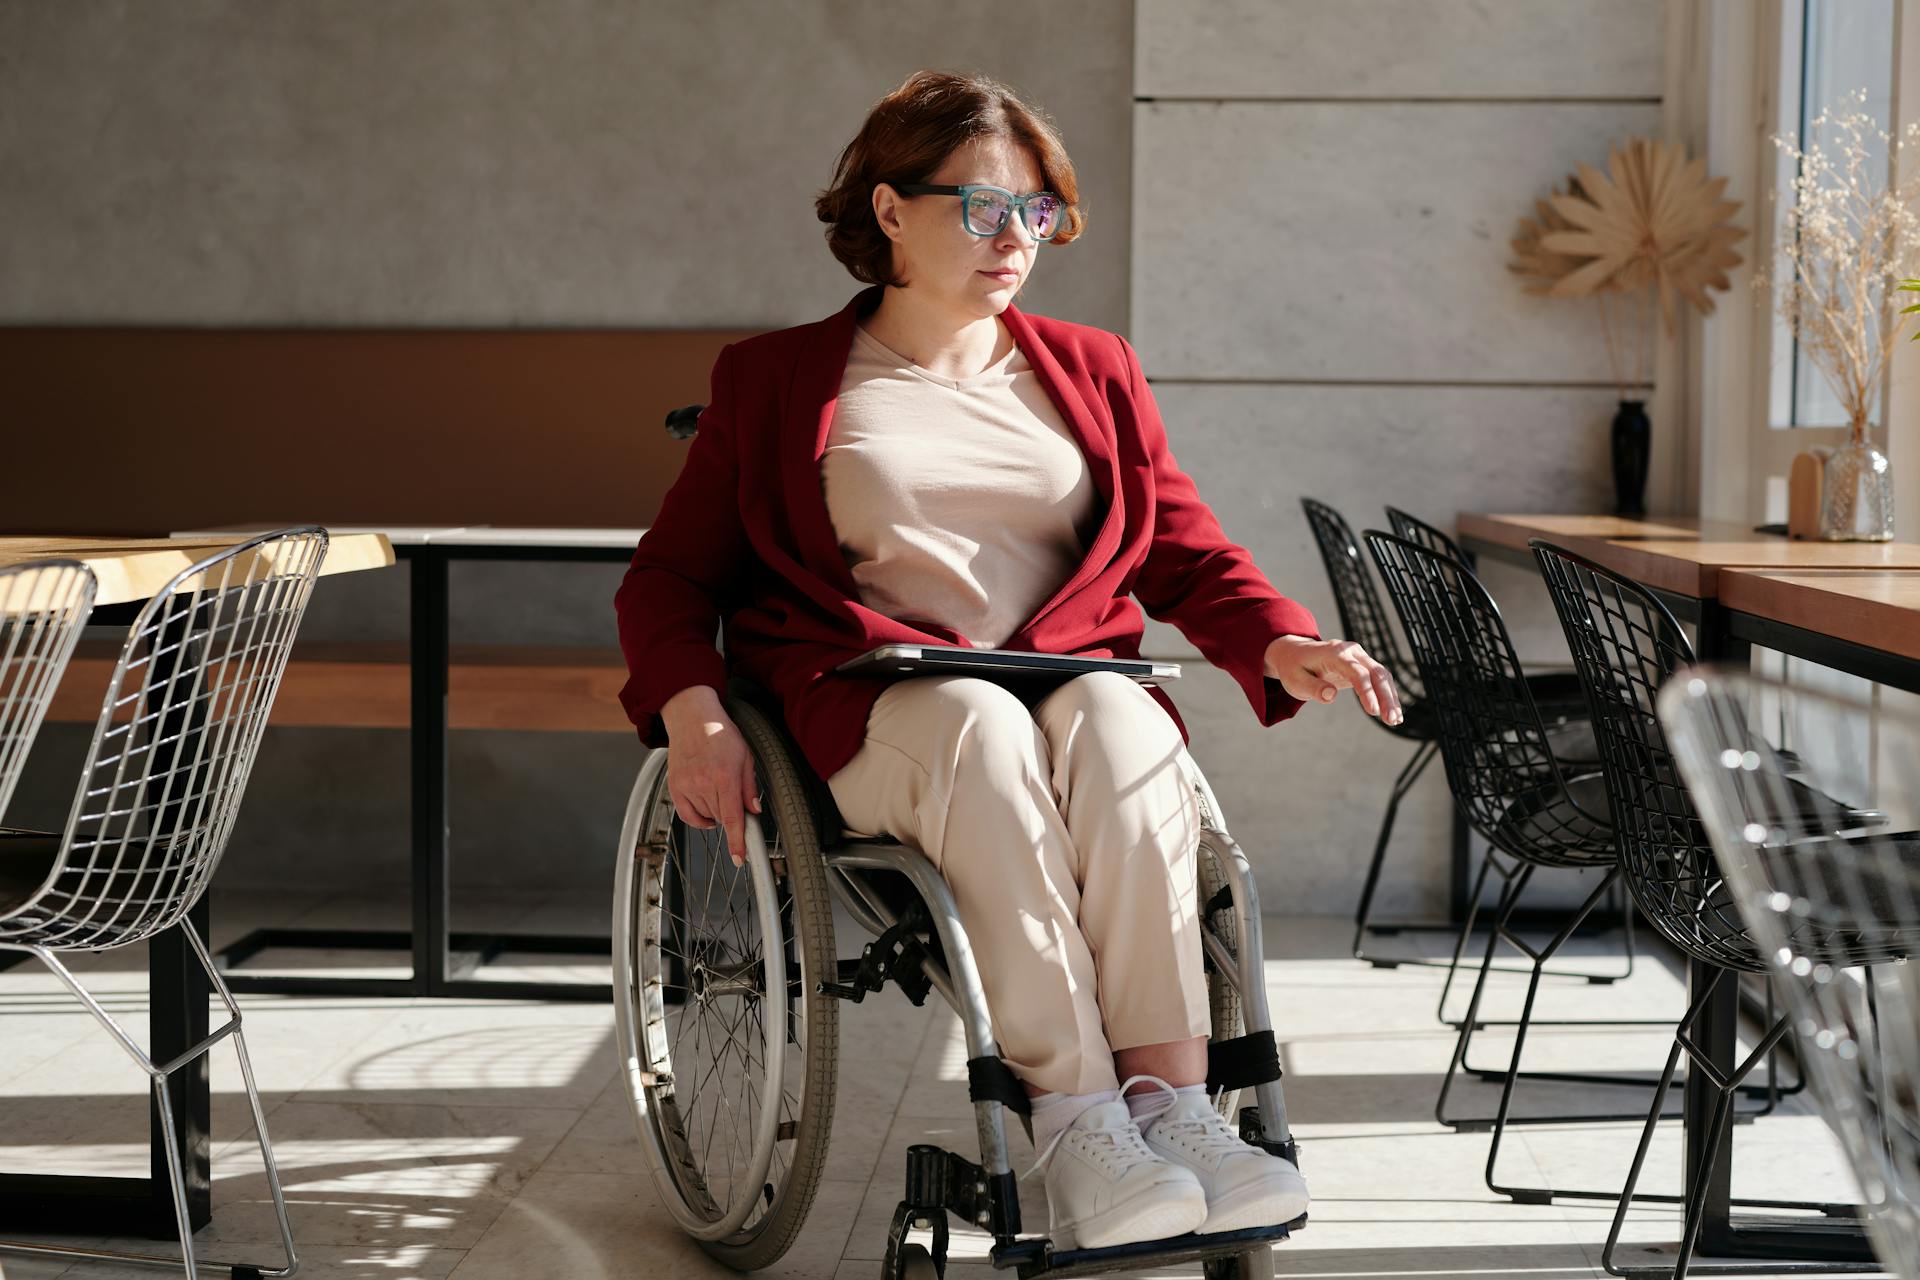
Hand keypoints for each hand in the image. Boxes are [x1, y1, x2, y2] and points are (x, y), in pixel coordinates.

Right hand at [661, 685, 761, 866]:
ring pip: (706, 817)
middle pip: (722, 818)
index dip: (738, 841)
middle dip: (731, 812)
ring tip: (717, 788)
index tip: (740, 858)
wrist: (692, 719)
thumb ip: (749, 787)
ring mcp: (686, 786)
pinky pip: (688, 816)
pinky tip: (707, 810)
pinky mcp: (675, 787)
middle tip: (732, 791)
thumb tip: (754, 812)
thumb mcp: (745, 756)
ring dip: (716, 812)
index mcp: (725, 776)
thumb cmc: (721, 735)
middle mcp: (703, 784)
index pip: (733, 817)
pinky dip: (699, 819)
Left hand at [1263, 635, 1402, 725]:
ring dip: (1390, 697)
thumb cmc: (1294, 668)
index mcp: (1334, 653)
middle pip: (1376, 673)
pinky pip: (1379, 679)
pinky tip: (1392, 712)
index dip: (1367, 692)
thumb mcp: (1295, 680)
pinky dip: (1387, 695)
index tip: (1374, 712)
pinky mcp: (1362, 665)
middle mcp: (1350, 651)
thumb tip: (1331, 695)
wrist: (1294, 653)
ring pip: (1382, 675)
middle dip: (1386, 697)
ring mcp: (1358, 656)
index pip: (1357, 672)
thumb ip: (1313, 688)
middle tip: (1391, 720)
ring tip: (1395, 720)